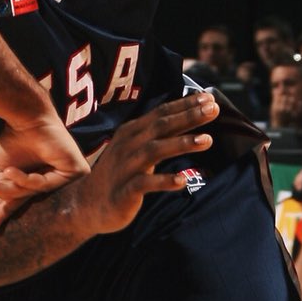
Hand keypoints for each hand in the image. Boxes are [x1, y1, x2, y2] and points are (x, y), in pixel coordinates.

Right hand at [0, 109, 89, 229]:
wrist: (26, 116)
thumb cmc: (15, 139)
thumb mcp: (4, 171)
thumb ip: (5, 192)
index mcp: (41, 177)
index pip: (24, 198)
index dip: (5, 209)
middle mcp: (56, 178)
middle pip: (30, 199)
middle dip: (8, 208)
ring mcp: (68, 176)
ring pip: (35, 193)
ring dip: (10, 191)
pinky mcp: (77, 171)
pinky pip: (46, 185)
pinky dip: (25, 180)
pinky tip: (10, 172)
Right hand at [75, 91, 219, 234]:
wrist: (88, 203)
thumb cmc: (120, 173)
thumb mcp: (136, 147)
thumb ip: (157, 134)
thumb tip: (187, 117)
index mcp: (133, 131)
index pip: (162, 112)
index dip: (185, 104)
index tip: (209, 97)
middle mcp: (129, 145)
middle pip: (161, 126)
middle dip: (189, 116)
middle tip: (213, 109)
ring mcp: (126, 167)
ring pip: (155, 150)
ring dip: (182, 144)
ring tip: (208, 140)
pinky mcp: (125, 190)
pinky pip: (146, 184)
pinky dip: (164, 181)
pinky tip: (182, 180)